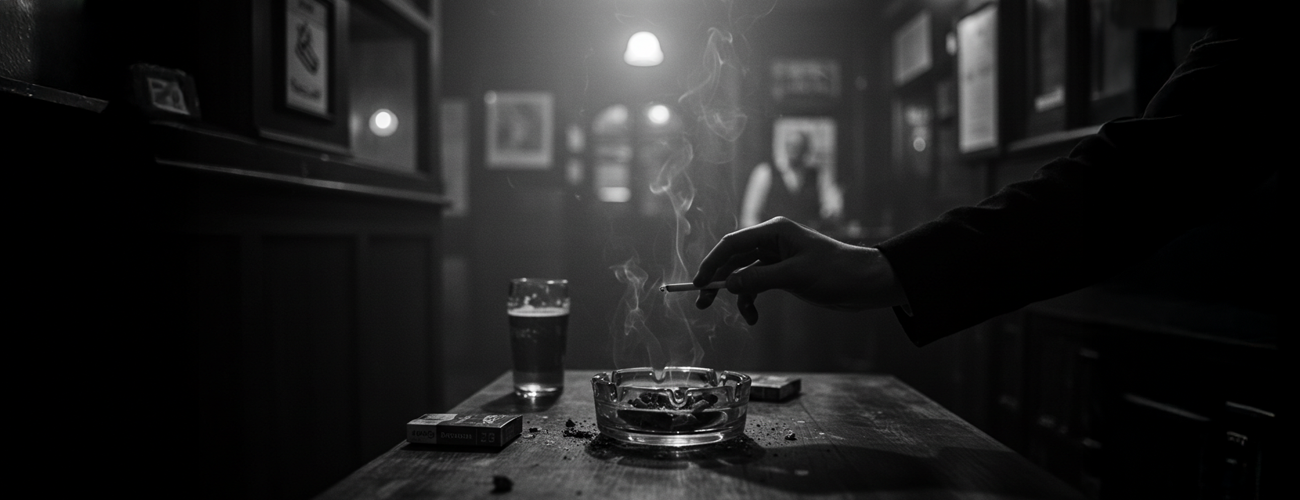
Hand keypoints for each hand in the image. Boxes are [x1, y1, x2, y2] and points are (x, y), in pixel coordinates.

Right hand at [692, 217, 906, 324]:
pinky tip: (754, 317)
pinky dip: (753, 300)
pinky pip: (758, 285)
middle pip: (734, 259)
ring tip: (739, 316)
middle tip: (703, 302)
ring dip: (737, 295)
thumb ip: (759, 280)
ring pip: (745, 275)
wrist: (866, 283)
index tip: (698, 282)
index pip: (733, 244)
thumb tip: (727, 285)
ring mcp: (778, 259)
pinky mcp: (784, 275)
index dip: (712, 262)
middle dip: (719, 280)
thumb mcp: (795, 276)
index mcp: (774, 231)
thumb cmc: (836, 271)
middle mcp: (773, 241)